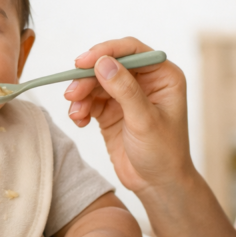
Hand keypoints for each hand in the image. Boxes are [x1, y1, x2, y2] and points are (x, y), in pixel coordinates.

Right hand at [65, 37, 192, 194]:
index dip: (106, 51)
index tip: (83, 62)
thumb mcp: (145, 121)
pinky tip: (80, 121)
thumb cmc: (163, 153)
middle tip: (72, 93)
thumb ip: (125, 90)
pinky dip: (81, 108)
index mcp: (163, 76)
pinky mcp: (112, 110)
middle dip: (88, 77)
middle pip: (109, 64)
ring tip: (76, 113)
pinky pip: (90, 100)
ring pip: (96, 82)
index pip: (132, 50)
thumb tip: (103, 62)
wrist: (157, 186)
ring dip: (81, 95)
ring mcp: (126, 95)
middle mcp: (145, 81)